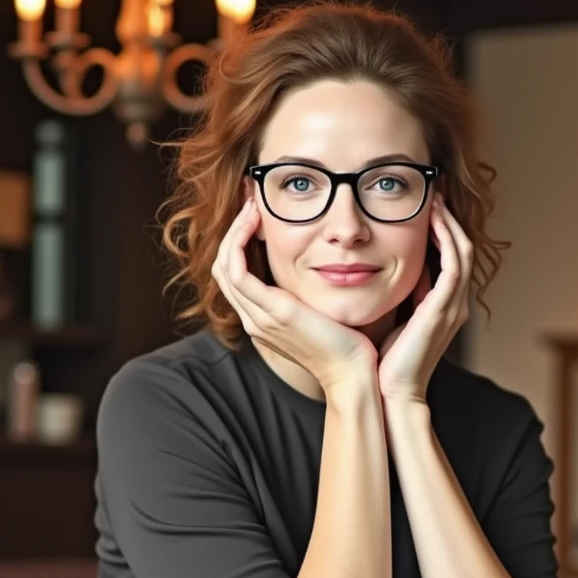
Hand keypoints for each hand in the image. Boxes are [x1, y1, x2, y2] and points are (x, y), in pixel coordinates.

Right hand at [211, 198, 378, 392]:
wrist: (354, 374)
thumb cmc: (350, 346)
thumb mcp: (324, 314)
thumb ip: (313, 295)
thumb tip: (326, 267)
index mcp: (264, 321)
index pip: (236, 276)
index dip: (239, 243)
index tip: (258, 216)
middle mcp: (255, 320)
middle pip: (223, 268)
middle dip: (233, 232)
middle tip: (251, 203)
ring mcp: (259, 317)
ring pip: (224, 265)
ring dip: (234, 231)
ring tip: (252, 207)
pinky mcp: (272, 311)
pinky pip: (236, 270)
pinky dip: (238, 241)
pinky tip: (255, 221)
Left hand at [377, 197, 472, 403]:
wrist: (392, 394)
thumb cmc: (386, 363)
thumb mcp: (393, 321)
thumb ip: (398, 297)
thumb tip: (381, 270)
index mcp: (443, 306)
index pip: (449, 258)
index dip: (441, 230)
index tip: (426, 205)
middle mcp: (454, 304)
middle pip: (461, 249)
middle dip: (449, 219)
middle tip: (436, 190)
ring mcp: (453, 307)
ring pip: (461, 251)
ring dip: (449, 222)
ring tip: (435, 196)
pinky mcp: (444, 310)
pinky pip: (453, 264)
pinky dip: (446, 239)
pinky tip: (433, 220)